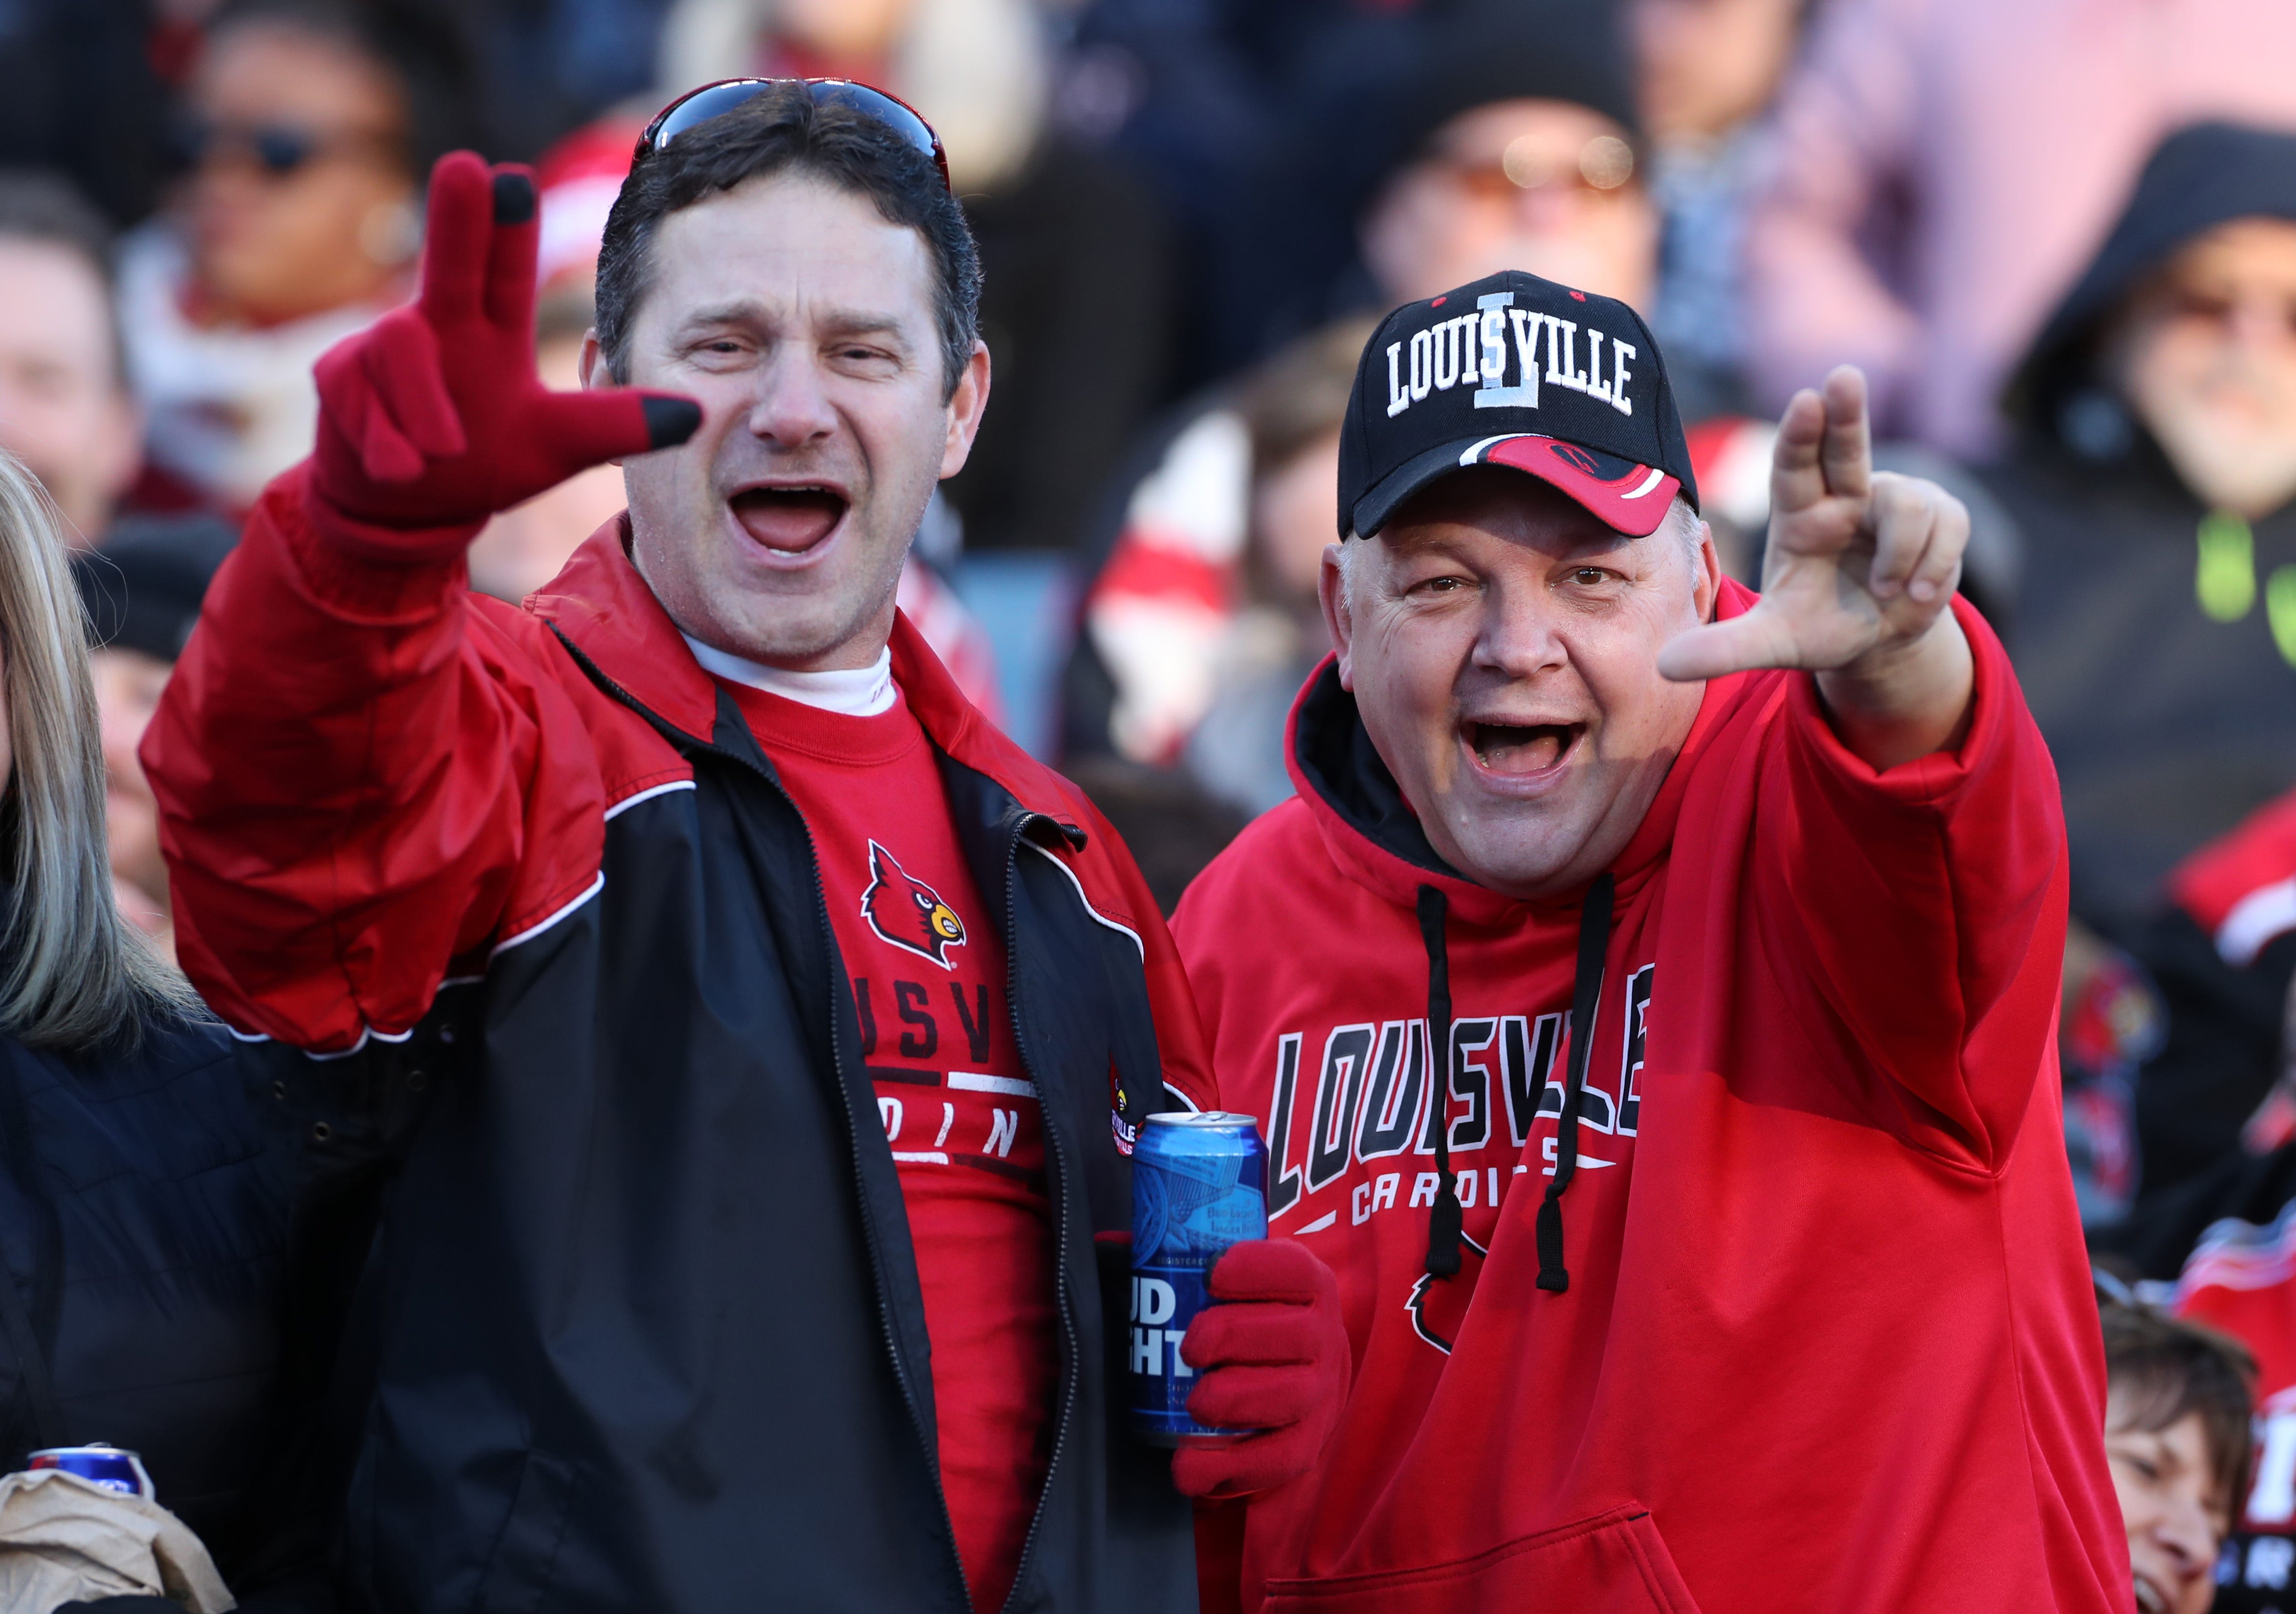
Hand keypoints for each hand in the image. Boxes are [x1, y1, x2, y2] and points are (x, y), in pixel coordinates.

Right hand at [308, 151, 699, 556]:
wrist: (406, 508)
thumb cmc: (483, 460)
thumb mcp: (557, 446)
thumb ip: (616, 426)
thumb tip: (694, 415)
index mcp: (491, 331)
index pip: (505, 271)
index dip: (509, 227)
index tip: (512, 175)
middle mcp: (438, 325)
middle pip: (448, 262)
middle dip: (456, 218)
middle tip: (465, 166)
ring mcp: (382, 347)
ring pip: (399, 347)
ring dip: (426, 408)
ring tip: (444, 451)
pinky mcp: (339, 377)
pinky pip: (360, 400)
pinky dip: (387, 442)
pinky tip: (399, 468)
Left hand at [1171, 1239, 1347, 1499]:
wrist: (1297, 1374)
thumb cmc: (1247, 1318)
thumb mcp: (1226, 1285)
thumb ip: (1170, 1260)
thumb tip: (1106, 1246)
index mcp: (1306, 1286)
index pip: (1294, 1270)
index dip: (1255, 1269)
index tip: (1209, 1273)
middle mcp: (1323, 1337)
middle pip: (1293, 1335)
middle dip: (1236, 1338)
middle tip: (1189, 1348)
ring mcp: (1320, 1394)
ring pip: (1291, 1396)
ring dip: (1239, 1400)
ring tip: (1194, 1404)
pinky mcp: (1307, 1444)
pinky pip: (1280, 1458)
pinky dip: (1234, 1466)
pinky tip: (1189, 1468)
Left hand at [1656, 365, 1974, 766]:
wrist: (1879, 641)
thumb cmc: (1820, 627)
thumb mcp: (1772, 643)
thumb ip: (1724, 650)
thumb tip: (1663, 667)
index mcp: (1799, 514)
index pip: (1793, 465)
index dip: (1800, 433)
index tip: (1805, 401)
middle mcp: (1845, 496)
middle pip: (1846, 447)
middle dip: (1847, 413)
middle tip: (1844, 377)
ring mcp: (1894, 501)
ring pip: (1907, 504)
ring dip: (1901, 555)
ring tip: (1887, 593)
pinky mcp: (1939, 515)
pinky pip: (1945, 526)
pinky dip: (1934, 566)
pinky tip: (1917, 595)